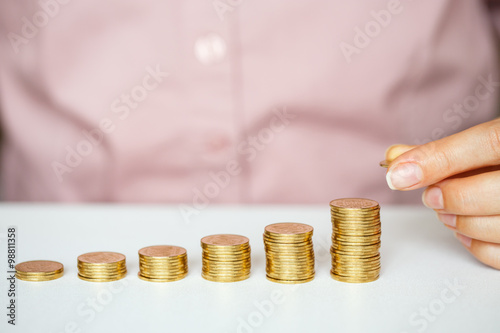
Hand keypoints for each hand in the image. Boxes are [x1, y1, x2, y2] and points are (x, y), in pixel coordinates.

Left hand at [384, 118, 499, 268]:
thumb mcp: (484, 145)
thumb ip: (443, 151)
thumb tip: (396, 158)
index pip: (489, 142)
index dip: (439, 159)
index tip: (398, 173)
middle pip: (493, 192)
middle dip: (451, 196)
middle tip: (431, 196)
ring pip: (497, 226)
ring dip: (459, 221)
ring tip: (445, 210)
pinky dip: (475, 244)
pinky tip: (465, 229)